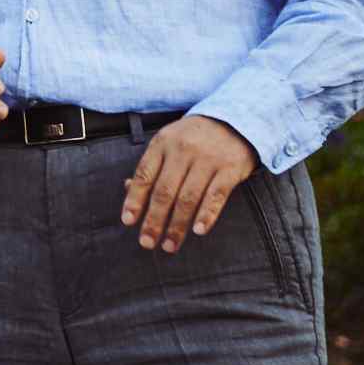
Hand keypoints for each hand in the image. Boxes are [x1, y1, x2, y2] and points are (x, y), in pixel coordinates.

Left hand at [120, 116, 256, 253]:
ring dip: (178, 225)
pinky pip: (216, 195)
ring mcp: (207, 159)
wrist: (236, 120)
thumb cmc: (194, 137)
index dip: (134, 200)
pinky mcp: (230, 168)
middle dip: (154, 220)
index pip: (144, 175)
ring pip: (188, 197)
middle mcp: (183, 150)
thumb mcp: (169, 142)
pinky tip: (198, 231)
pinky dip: (207, 214)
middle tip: (147, 242)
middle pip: (164, 191)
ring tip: (170, 245)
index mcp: (163, 143)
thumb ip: (152, 165)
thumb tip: (128, 189)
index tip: (128, 221)